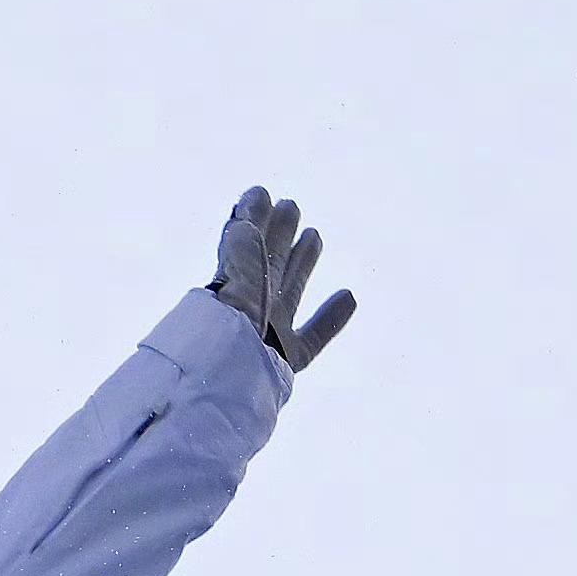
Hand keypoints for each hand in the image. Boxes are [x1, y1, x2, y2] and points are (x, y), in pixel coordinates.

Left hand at [209, 187, 354, 371]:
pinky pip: (312, 337)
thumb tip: (255, 197)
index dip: (252, 218)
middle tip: (290, 207)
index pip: (242, 245)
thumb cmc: (227, 329)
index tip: (261, 193)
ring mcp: (267, 333)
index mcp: (230, 286)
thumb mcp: (235, 274)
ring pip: (289, 291)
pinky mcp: (287, 360)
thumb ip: (245, 238)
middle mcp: (248, 308)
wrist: (231, 382)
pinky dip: (331, 318)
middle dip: (279, 233)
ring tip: (314, 237)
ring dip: (302, 263)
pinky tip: (349, 297)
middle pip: (268, 264)